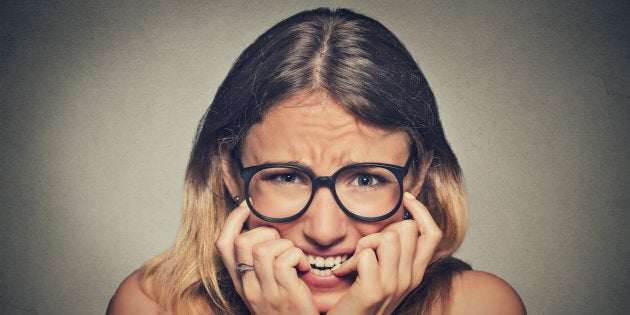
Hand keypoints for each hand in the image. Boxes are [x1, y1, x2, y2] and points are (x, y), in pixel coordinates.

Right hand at [215, 202, 318, 314]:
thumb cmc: (286, 308)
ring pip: (264, 249)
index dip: (232, 221)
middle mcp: (248, 287)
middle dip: (266, 231)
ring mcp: (265, 292)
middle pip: (243, 243)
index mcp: (240, 282)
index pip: (222, 246)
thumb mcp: (263, 287)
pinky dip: (299, 257)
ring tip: (294, 257)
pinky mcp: (286, 295)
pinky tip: (305, 268)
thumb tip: (261, 230)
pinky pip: (286, 260)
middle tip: (282, 243)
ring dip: (284, 245)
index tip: (247, 208)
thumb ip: (258, 264)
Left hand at [328, 193, 442, 314]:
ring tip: (354, 262)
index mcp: (415, 273)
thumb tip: (399, 222)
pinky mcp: (372, 292)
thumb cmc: (361, 300)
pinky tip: (341, 274)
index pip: (433, 234)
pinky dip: (348, 261)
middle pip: (407, 230)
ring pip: (387, 238)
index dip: (422, 212)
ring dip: (364, 245)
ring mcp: (392, 286)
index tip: (406, 200)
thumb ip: (395, 253)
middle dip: (382, 231)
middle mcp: (409, 279)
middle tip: (365, 250)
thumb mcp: (386, 275)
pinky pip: (365, 256)